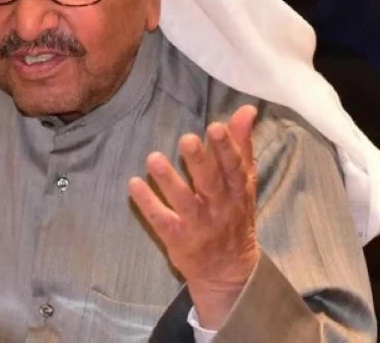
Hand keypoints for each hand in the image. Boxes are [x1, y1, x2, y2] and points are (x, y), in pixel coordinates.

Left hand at [128, 104, 259, 328]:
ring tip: (153, 158)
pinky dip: (148, 203)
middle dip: (199, 161)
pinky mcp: (178, 238)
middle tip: (186, 139)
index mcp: (237, 190)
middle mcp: (220, 206)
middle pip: (210, 182)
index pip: (234, 167)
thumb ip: (242, 145)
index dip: (226, 148)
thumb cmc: (235, 215)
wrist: (229, 270)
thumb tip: (246, 109)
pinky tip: (134, 185)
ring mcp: (198, 224)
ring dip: (168, 180)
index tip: (215, 126)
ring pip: (183, 201)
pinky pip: (162, 220)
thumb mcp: (244, 183)